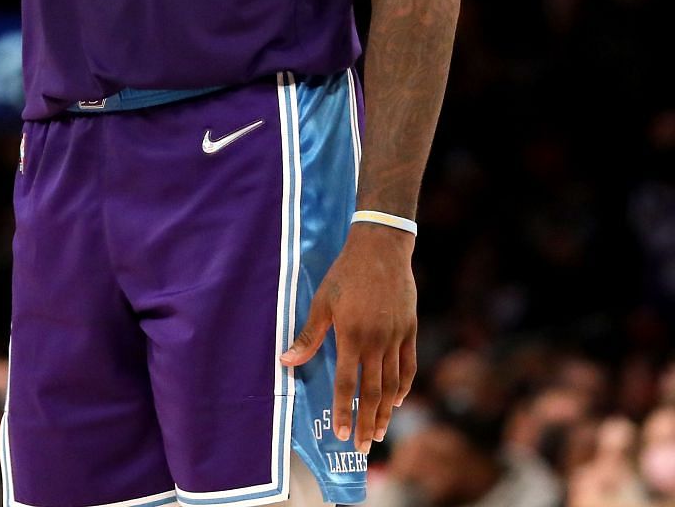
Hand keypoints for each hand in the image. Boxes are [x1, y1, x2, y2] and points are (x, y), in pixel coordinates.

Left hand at [280, 222, 416, 452]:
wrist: (381, 250)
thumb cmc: (345, 275)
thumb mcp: (321, 302)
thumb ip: (308, 335)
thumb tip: (287, 360)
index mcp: (351, 337)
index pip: (346, 384)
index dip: (343, 410)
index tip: (339, 432)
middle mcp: (376, 342)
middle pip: (373, 392)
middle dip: (366, 421)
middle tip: (363, 446)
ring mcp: (396, 338)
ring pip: (392, 384)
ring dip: (385, 411)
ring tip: (379, 432)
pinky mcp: (410, 331)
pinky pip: (409, 366)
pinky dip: (404, 386)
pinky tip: (397, 401)